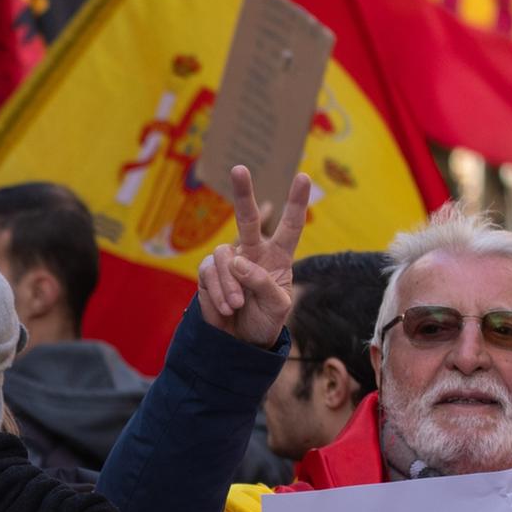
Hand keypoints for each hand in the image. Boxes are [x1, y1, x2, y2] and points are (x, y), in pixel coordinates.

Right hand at [194, 165, 310, 348]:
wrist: (240, 342)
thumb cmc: (265, 321)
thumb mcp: (277, 305)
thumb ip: (263, 281)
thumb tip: (238, 261)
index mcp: (278, 256)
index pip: (290, 225)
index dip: (296, 202)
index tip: (303, 177)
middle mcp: (253, 252)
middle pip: (247, 219)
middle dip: (243, 193)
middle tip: (239, 168)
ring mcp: (228, 262)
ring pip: (225, 255)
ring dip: (231, 283)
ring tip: (237, 305)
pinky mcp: (208, 274)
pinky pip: (209, 272)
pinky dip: (218, 291)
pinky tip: (227, 306)